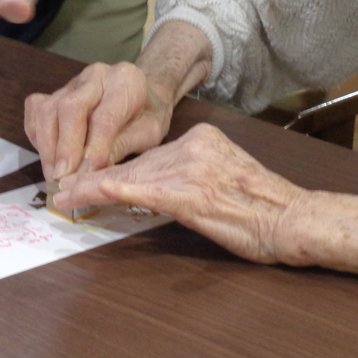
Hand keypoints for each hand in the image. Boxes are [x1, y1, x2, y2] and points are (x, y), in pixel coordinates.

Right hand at [24, 61, 173, 180]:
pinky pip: (36, 112)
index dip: (95, 146)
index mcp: (126, 81)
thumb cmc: (147, 118)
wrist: (141, 98)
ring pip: (48, 109)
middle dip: (65, 146)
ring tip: (55, 175)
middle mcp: (96, 76)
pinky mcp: (54, 92)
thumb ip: (122, 147)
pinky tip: (49, 158)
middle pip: (70, 107)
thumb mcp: (148, 134)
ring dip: (48, 146)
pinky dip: (37, 137)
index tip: (88, 173)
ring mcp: (72, 83)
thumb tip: (90, 172)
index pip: (105, 116)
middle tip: (64, 177)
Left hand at [55, 123, 357, 275]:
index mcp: (203, 138)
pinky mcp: (191, 194)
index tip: (90, 179)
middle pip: (136, 164)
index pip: (150, 155)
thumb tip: (155, 186)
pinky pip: (144, 191)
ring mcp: (192, 168)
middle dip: (96, 179)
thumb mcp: (226, 174)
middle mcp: (194, 146)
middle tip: (63, 190)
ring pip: (133, 177)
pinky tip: (91, 193)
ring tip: (66, 198)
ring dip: (94, 189)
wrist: (294, 219)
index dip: (117, 169)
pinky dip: (114, 192)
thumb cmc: (265, 207)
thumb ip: (192, 173)